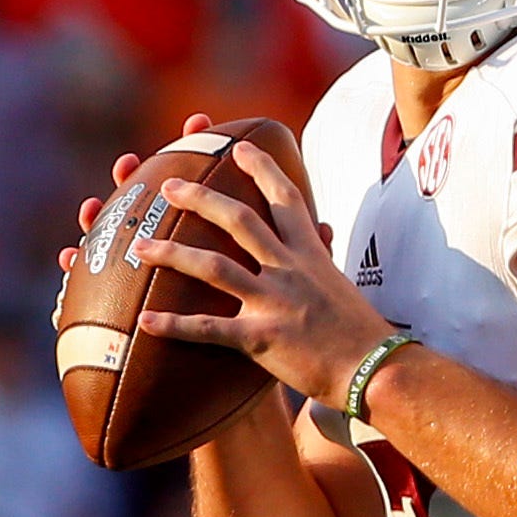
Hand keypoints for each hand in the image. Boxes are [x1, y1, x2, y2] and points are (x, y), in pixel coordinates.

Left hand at [137, 143, 395, 406]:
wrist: (375, 369)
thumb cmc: (359, 331)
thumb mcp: (340, 282)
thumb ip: (321, 255)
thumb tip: (322, 229)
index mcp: (309, 254)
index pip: (285, 198)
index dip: (262, 169)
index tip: (239, 147)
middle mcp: (289, 270)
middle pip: (239, 221)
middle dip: (200, 198)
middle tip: (169, 186)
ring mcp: (274, 302)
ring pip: (213, 267)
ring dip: (172, 254)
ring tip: (140, 246)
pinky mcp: (261, 338)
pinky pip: (208, 329)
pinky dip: (174, 325)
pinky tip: (145, 321)